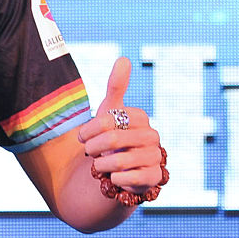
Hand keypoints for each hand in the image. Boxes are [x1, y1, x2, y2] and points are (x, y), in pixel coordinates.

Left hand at [77, 57, 163, 195]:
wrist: (116, 171)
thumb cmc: (111, 136)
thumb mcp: (110, 111)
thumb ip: (116, 86)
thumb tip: (124, 58)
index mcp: (140, 117)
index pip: (106, 120)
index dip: (88, 131)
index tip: (82, 138)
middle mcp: (152, 136)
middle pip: (112, 139)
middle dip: (93, 149)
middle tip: (90, 153)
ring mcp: (156, 157)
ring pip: (119, 161)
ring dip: (102, 165)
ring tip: (101, 166)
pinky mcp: (154, 178)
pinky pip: (128, 178)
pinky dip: (114, 179)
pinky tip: (114, 177)